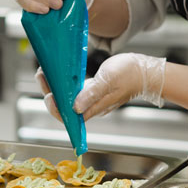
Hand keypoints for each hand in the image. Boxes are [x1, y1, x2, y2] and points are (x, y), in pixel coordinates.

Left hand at [37, 53, 165, 121]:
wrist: (146, 72)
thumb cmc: (130, 75)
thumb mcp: (109, 80)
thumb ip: (92, 93)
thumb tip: (76, 107)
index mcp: (93, 108)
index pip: (68, 117)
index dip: (55, 108)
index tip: (49, 94)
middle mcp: (90, 106)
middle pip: (63, 107)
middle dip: (50, 93)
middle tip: (42, 75)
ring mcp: (91, 98)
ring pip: (67, 97)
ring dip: (55, 86)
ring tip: (46, 71)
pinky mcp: (92, 90)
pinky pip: (74, 89)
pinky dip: (64, 82)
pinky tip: (59, 71)